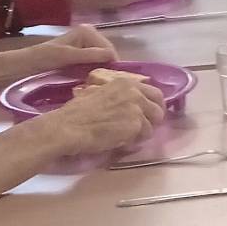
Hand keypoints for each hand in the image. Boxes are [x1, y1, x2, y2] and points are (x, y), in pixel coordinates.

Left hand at [19, 25, 117, 76]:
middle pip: (107, 53)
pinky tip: (89, 77)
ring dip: (99, 70)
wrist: (26, 64)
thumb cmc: (44, 58)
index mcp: (88, 31)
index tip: (107, 80)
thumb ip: (90, 55)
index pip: (109, 49)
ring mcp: (86, 43)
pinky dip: (93, 70)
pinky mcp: (82, 53)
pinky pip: (94, 62)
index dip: (110, 64)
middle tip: (100, 82)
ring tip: (95, 81)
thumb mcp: (67, 56)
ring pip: (102, 59)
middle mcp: (90, 34)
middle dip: (105, 66)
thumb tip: (112, 56)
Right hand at [42, 74, 165, 155]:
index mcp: (125, 83)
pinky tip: (121, 142)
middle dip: (153, 120)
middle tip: (143, 130)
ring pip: (153, 124)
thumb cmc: (76, 113)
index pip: (154, 93)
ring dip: (142, 133)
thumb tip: (131, 107)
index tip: (149, 115)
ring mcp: (137, 108)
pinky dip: (135, 141)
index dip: (153, 106)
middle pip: (159, 108)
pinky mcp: (136, 124)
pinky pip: (144, 136)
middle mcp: (135, 92)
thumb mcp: (99, 94)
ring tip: (126, 138)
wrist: (67, 127)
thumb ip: (118, 97)